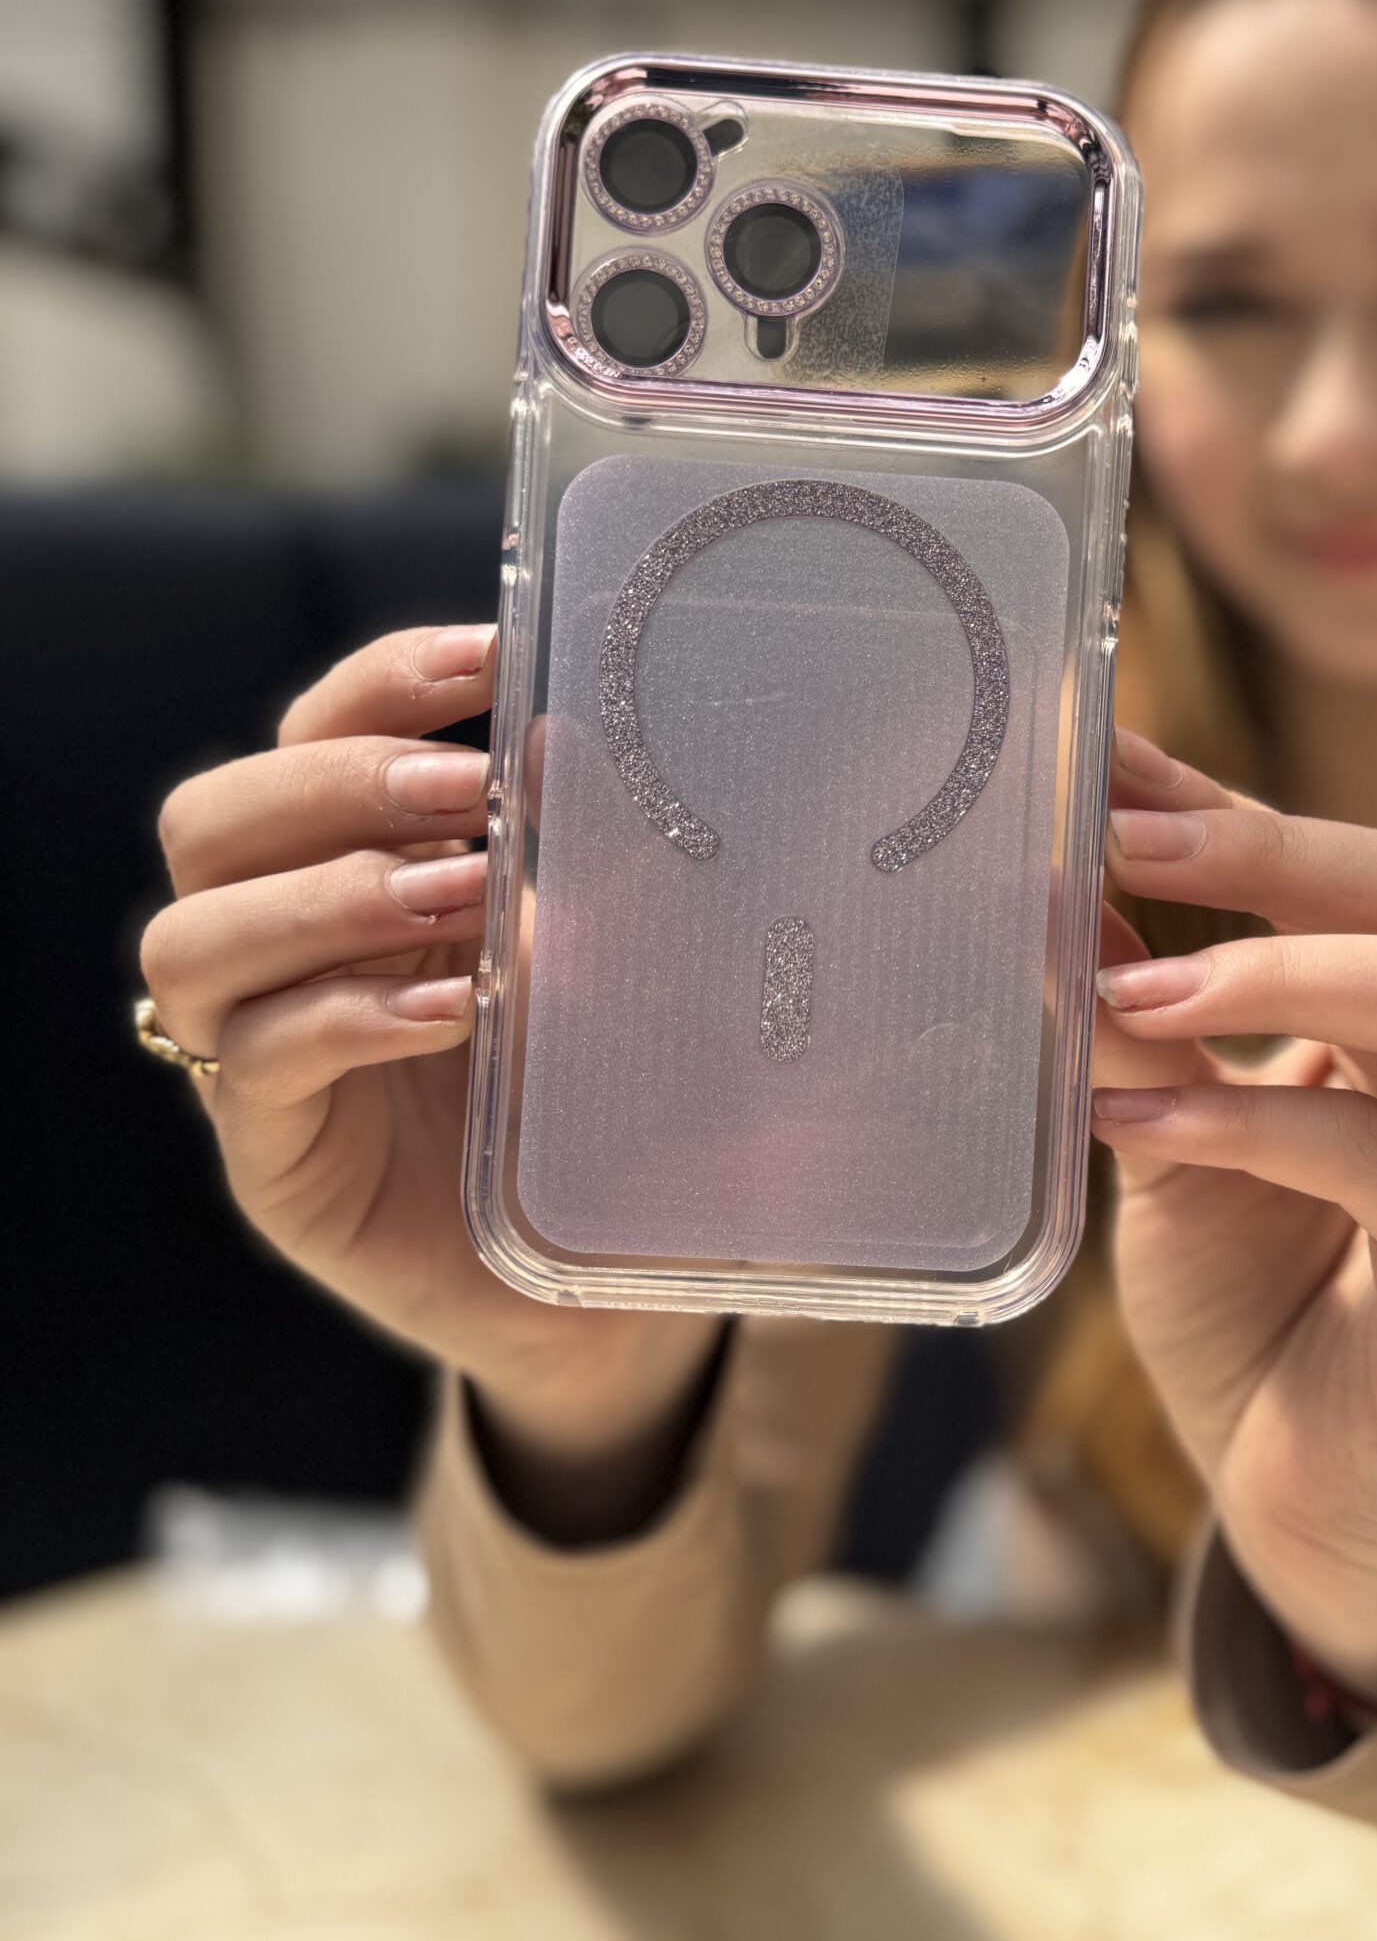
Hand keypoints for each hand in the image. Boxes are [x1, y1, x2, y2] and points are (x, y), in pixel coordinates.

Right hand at [141, 626, 722, 1512]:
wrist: (601, 1288)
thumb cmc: (601, 1100)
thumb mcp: (620, 961)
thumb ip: (604, 863)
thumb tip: (600, 743)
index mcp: (353, 869)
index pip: (311, 735)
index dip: (383, 683)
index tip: (492, 652)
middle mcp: (282, 951)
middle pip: (211, 820)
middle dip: (336, 783)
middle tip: (467, 794)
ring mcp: (258, 1056)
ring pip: (193, 938)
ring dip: (328, 894)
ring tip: (463, 897)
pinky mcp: (273, 1159)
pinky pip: (256, 1064)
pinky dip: (349, 1017)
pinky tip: (449, 1010)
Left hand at [1089, 730, 1376, 1699]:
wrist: (1304, 1504)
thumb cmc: (1250, 1306)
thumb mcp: (1177, 1134)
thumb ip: (1148, 1022)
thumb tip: (1064, 885)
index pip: (1362, 868)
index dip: (1233, 805)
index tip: (1106, 760)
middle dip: (1276, 850)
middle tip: (1124, 840)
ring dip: (1283, 970)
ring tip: (1135, 990)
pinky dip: (1251, 1122)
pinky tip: (1139, 1117)